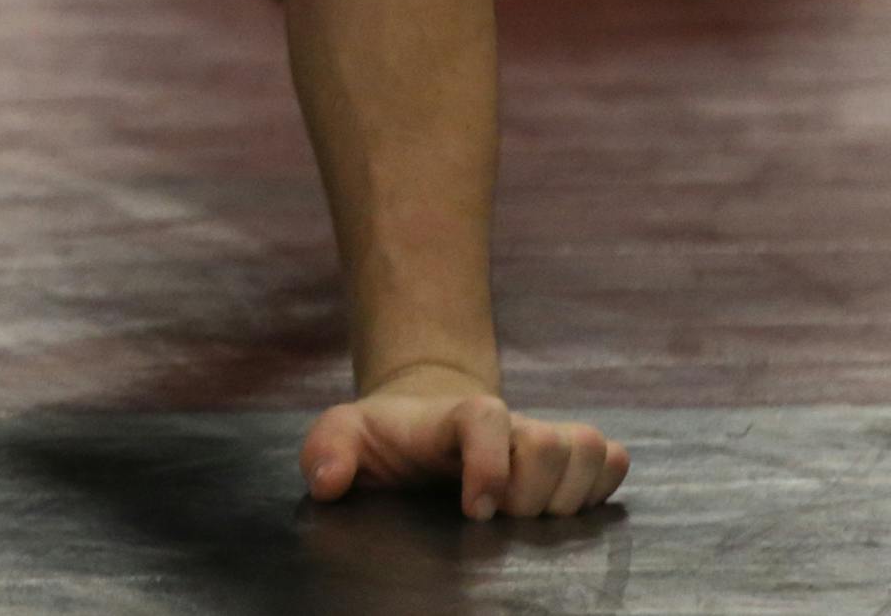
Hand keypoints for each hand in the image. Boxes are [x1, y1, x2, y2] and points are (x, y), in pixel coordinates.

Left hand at [301, 366, 628, 520]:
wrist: (422, 428)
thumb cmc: (384, 440)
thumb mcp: (343, 434)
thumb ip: (327, 449)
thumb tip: (327, 482)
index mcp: (453, 417)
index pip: (486, 417)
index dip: (490, 463)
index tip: (474, 511)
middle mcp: (507, 425)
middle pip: (549, 442)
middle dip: (531, 493)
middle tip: (499, 521)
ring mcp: (542, 440)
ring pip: (588, 449)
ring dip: (569, 494)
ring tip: (531, 520)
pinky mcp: (568, 464)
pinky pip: (611, 463)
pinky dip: (602, 488)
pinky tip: (566, 511)